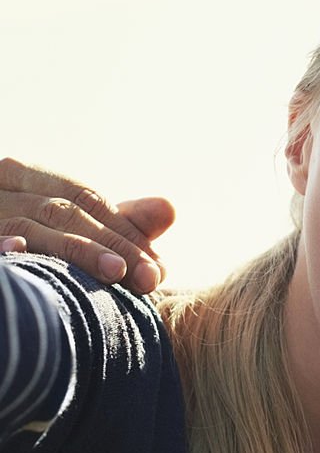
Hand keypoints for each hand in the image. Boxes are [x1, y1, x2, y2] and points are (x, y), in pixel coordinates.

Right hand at [0, 157, 174, 293]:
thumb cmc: (23, 236)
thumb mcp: (66, 225)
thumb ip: (116, 222)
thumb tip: (170, 208)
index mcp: (20, 174)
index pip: (85, 200)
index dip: (126, 232)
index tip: (161, 268)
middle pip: (62, 212)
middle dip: (111, 245)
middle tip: (151, 278)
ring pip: (27, 225)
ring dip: (73, 250)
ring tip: (114, 272)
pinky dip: (5, 247)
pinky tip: (19, 250)